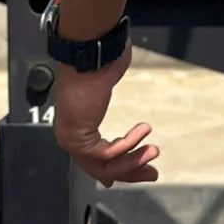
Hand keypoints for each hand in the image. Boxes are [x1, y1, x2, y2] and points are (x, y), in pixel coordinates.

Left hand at [52, 40, 159, 187]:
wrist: (91, 51)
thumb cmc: (98, 59)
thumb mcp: (105, 77)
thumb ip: (108, 83)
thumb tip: (113, 66)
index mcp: (77, 121)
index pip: (96, 156)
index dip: (118, 166)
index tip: (136, 169)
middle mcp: (70, 134)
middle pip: (100, 167)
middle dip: (130, 171)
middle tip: (151, 172)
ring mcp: (71, 138)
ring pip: (103, 166)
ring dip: (132, 162)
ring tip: (153, 151)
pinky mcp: (78, 139)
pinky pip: (106, 154)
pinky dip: (128, 145)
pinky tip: (142, 132)